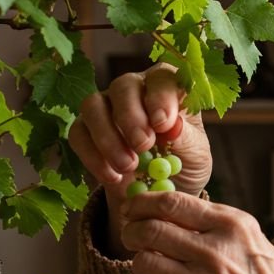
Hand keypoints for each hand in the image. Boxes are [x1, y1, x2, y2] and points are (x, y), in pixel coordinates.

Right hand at [69, 64, 211, 256]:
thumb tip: (172, 126)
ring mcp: (106, 107)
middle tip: (142, 145)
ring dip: (108, 136)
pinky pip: (78, 134)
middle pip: (124, 86)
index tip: (163, 124)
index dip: (161, 97)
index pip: (162, 78)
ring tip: (128, 166)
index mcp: (167, 88)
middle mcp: (135, 90)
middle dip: (131, 116)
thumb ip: (186, 138)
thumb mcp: (195, 155)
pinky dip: (93, 156)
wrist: (159, 194)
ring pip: (93, 105)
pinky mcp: (84, 130)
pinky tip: (113, 177)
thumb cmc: (184, 164)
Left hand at [121, 191, 273, 273]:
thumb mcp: (252, 236)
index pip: (170, 202)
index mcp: (232, 224)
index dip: (141, 202)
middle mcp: (216, 251)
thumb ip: (213, 222)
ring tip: (153, 266)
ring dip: (140, 262)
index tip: (133, 207)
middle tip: (133, 235)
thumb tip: (168, 208)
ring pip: (142, 261)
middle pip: (149, 230)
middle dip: (132, 230)